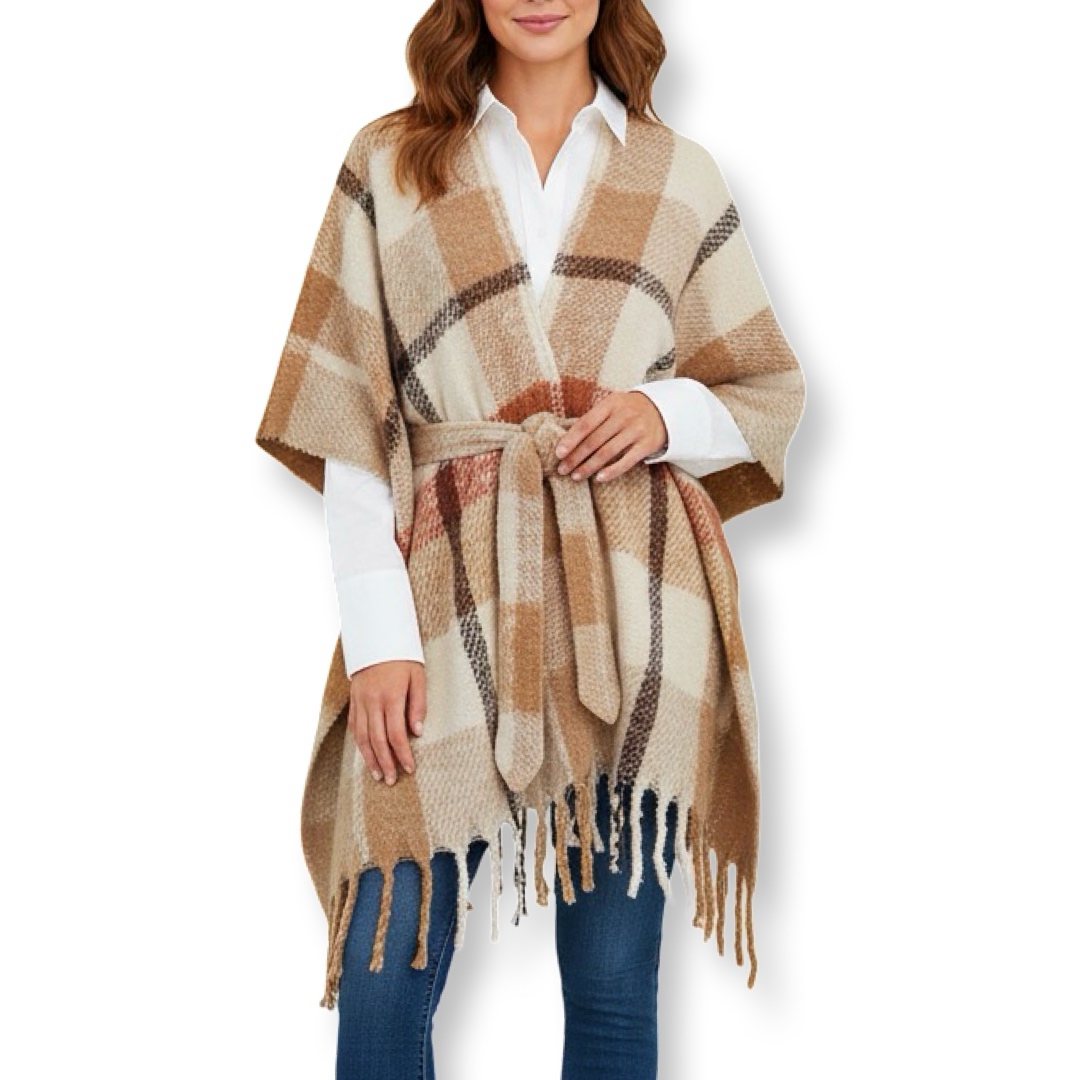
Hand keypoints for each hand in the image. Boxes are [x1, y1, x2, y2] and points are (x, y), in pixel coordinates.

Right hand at [347, 659, 425, 784]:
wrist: (377, 639)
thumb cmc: (403, 658)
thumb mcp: (418, 676)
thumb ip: (418, 704)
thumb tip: (416, 732)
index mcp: (391, 696)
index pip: (396, 733)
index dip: (403, 754)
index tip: (410, 768)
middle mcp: (372, 701)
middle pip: (378, 740)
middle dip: (386, 762)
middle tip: (392, 780)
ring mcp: (360, 701)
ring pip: (363, 737)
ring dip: (370, 758)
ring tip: (378, 775)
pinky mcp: (354, 700)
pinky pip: (355, 727)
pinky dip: (360, 744)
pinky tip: (366, 755)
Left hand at [554, 390, 667, 482]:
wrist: (664, 410)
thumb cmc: (628, 410)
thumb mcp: (612, 406)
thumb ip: (593, 419)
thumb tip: (565, 440)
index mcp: (611, 404)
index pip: (585, 424)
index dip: (570, 440)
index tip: (558, 454)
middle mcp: (624, 416)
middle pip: (594, 440)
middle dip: (576, 457)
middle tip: (562, 470)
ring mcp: (636, 430)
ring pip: (607, 452)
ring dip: (589, 466)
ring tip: (576, 476)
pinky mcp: (648, 444)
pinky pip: (627, 461)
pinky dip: (612, 471)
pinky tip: (599, 478)